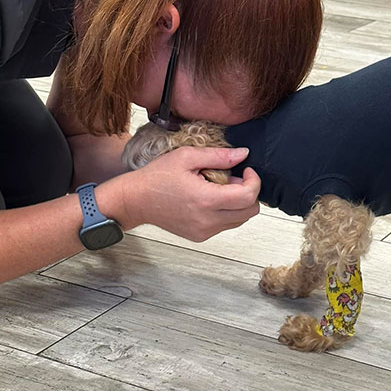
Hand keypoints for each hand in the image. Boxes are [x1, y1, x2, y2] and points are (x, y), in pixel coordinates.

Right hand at [121, 146, 259, 240]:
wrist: (136, 200)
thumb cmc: (157, 177)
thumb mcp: (187, 157)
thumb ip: (219, 156)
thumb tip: (243, 154)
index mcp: (206, 200)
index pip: (248, 197)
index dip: (254, 182)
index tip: (247, 171)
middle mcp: (207, 220)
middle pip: (249, 212)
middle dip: (248, 193)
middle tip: (233, 179)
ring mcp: (204, 231)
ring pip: (239, 220)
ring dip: (237, 203)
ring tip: (218, 188)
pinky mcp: (200, 236)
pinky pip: (225, 225)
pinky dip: (225, 212)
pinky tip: (208, 199)